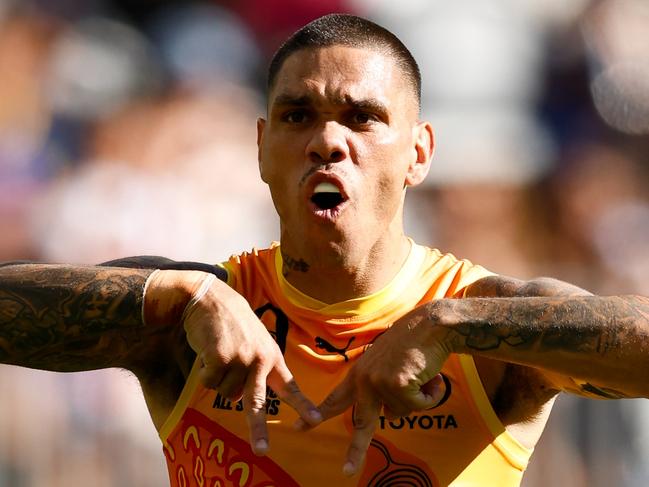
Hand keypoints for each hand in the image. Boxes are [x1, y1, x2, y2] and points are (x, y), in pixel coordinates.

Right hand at [181, 274, 321, 454]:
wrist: (210, 299)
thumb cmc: (232, 322)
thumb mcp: (254, 341)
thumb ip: (255, 368)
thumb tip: (241, 399)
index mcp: (272, 356)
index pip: (289, 385)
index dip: (302, 405)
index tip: (315, 420)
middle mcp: (259, 360)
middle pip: (257, 402)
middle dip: (258, 429)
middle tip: (262, 451)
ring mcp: (240, 359)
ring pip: (226, 393)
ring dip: (218, 378)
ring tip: (219, 353)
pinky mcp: (220, 358)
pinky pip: (209, 382)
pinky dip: (204, 372)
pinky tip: (209, 350)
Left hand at [300, 304, 450, 475]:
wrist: (430, 325)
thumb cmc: (412, 344)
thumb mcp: (387, 366)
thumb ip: (381, 390)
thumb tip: (388, 418)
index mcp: (358, 374)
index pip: (334, 399)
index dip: (317, 415)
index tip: (299, 428)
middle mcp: (364, 380)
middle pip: (361, 424)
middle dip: (355, 451)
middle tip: (347, 472)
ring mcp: (379, 383)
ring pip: (402, 412)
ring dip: (418, 396)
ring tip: (421, 373)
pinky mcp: (398, 385)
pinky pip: (419, 405)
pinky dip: (430, 394)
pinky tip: (429, 374)